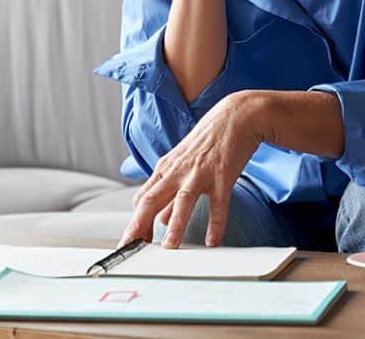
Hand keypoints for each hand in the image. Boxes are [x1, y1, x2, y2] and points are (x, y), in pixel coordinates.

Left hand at [119, 91, 265, 248]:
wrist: (235, 116)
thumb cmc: (207, 142)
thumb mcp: (183, 165)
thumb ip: (170, 193)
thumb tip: (160, 219)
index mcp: (165, 169)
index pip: (142, 198)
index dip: (134, 221)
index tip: (130, 242)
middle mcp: (177, 171)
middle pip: (152, 199)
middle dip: (139, 224)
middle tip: (131, 247)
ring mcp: (199, 173)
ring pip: (182, 201)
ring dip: (175, 225)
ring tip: (170, 247)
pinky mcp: (222, 175)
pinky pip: (218, 203)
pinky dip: (216, 223)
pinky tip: (213, 241)